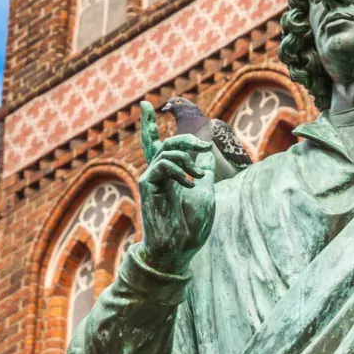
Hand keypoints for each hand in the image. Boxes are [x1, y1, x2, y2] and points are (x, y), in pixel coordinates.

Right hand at [136, 101, 215, 273]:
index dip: (149, 125)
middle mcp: (157, 175)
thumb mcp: (206, 192)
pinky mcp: (147, 186)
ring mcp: (151, 180)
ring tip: (200, 177)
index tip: (145, 104)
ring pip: (166, 152)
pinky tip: (190, 185)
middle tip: (204, 147)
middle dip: (185, 138)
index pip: (159, 146)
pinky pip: (163, 165)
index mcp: (170, 176)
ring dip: (188, 159)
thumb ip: (204, 171)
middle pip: (162, 143)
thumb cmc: (192, 226)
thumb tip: (208, 154)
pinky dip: (180, 171)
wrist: (180, 248)